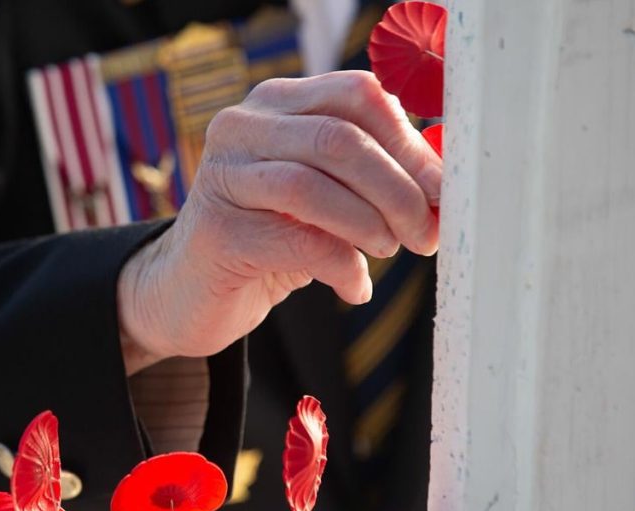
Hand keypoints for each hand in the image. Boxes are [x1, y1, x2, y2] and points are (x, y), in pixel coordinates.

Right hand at [118, 71, 440, 373]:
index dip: (408, 143)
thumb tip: (442, 187)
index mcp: (278, 104)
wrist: (191, 291)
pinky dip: (342, 267)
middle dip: (396, 189)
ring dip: (368, 223)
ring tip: (389, 251)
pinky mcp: (216, 231)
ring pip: (312, 184)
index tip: (440, 191)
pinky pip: (297, 241)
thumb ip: (370, 178)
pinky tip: (356, 287)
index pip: (355, 94)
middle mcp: (243, 126)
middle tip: (424, 233)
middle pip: (338, 138)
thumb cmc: (271, 239)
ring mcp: (222, 174)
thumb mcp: (324, 196)